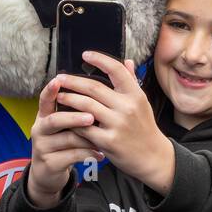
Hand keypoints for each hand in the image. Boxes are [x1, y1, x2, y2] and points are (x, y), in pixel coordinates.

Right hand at [26, 78, 104, 208]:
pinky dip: (89, 154)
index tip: (57, 80)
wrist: (48, 172)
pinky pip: (73, 156)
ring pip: (68, 139)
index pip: (44, 100)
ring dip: (88, 138)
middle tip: (91, 117)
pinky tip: (101, 154)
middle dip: (73, 118)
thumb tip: (94, 89)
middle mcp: (40, 129)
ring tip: (104, 138)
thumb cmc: (62, 141)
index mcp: (44, 116)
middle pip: (54, 120)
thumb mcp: (64, 125)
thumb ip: (73, 109)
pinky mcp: (50, 163)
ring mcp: (43, 147)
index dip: (49, 90)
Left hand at [54, 52, 175, 194]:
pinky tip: (65, 118)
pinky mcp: (108, 141)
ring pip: (86, 106)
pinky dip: (73, 122)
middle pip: (94, 88)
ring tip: (59, 96)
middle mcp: (127, 107)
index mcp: (135, 95)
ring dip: (69, 99)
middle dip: (73, 81)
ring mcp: (118, 124)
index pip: (116, 70)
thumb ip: (132, 81)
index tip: (85, 55)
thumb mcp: (142, 103)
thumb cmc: (145, 127)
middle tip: (60, 78)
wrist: (153, 157)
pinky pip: (84, 128)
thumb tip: (127, 61)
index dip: (100, 59)